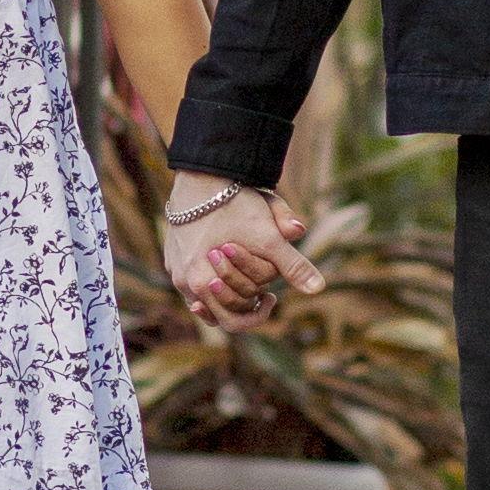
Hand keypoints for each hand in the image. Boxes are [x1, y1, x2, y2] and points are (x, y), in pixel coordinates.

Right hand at [165, 178, 309, 331]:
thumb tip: (318, 288)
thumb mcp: (268, 237)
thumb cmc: (235, 205)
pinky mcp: (171, 255)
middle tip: (262, 292)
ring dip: (227, 293)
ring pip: (203, 298)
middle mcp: (184, 281)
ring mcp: (175, 269)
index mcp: (203, 283)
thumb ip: (293, 265)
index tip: (271, 296)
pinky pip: (190, 279)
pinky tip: (225, 266)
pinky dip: (210, 277)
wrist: (203, 172)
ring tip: (246, 279)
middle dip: (243, 301)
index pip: (235, 316)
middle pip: (219, 311)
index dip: (259, 310)